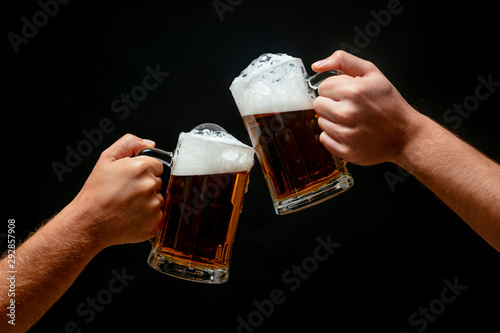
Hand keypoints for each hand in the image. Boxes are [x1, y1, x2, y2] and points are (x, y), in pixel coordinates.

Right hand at [68, 134, 163, 248]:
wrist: (89, 223)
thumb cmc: (96, 194)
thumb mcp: (106, 159)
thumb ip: (129, 144)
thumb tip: (149, 144)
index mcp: (141, 168)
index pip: (157, 165)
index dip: (144, 171)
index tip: (132, 179)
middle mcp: (150, 185)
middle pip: (158, 182)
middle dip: (145, 185)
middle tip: (126, 193)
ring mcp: (154, 205)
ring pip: (158, 198)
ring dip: (148, 201)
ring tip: (128, 205)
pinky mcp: (155, 221)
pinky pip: (158, 215)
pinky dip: (148, 216)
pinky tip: (132, 216)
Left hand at [312, 50, 422, 165]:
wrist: (405, 134)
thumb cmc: (389, 103)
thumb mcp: (372, 73)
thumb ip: (343, 61)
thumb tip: (317, 66)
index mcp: (353, 91)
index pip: (322, 87)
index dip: (334, 89)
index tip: (346, 94)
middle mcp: (347, 113)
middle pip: (318, 105)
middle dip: (331, 103)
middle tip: (348, 106)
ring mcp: (346, 134)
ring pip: (320, 122)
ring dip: (332, 120)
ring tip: (352, 120)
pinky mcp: (345, 150)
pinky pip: (324, 139)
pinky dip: (333, 136)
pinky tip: (349, 132)